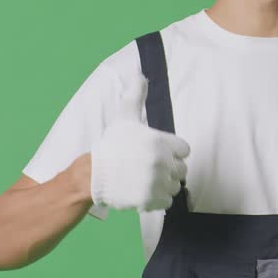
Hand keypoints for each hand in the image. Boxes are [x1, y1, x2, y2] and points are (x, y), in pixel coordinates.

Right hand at [89, 74, 189, 211]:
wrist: (93, 174)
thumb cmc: (112, 145)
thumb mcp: (125, 117)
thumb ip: (136, 96)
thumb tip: (141, 76)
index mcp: (161, 142)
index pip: (184, 149)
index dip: (173, 151)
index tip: (158, 152)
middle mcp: (162, 163)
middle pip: (181, 169)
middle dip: (169, 168)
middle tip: (150, 166)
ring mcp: (157, 183)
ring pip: (174, 186)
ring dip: (164, 184)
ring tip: (147, 179)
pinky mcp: (151, 199)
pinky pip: (167, 201)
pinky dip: (158, 198)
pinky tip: (144, 190)